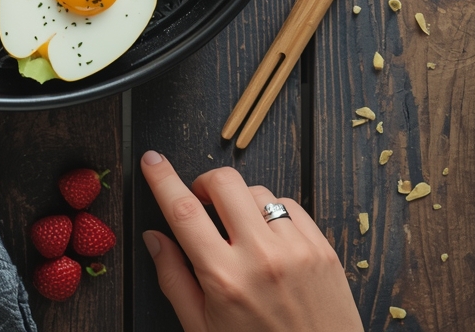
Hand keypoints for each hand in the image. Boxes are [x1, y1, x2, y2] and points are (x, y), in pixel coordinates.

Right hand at [141, 152, 363, 331]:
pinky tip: (269, 239)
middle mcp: (261, 258)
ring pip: (257, 191)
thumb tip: (154, 237)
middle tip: (200, 199)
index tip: (152, 161)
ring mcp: (296, 250)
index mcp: (224, 279)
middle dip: (205, 182)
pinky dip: (273, 213)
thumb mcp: (202, 329)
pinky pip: (290, 205)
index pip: (184, 211)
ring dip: (240, 202)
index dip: (163, 179)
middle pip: (224, 184)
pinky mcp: (322, 249)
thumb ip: (174, 279)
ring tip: (240, 232)